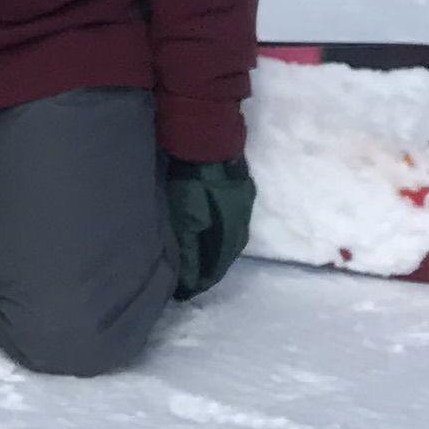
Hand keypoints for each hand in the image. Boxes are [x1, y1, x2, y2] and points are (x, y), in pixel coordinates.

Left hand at [163, 157, 252, 297]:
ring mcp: (242, 204)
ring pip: (229, 238)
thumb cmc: (193, 178)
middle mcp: (242, 220)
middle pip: (226, 254)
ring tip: (198, 262)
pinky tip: (207, 234)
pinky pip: (229, 222)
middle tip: (190, 281)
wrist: (207, 136)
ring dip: (214, 252)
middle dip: (209, 269)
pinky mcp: (239, 190)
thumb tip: (190, 278)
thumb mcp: (186, 214)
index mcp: (231, 230)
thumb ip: (190, 246)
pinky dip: (217, 234)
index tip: (186, 292)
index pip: (217, 265)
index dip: (201, 280)